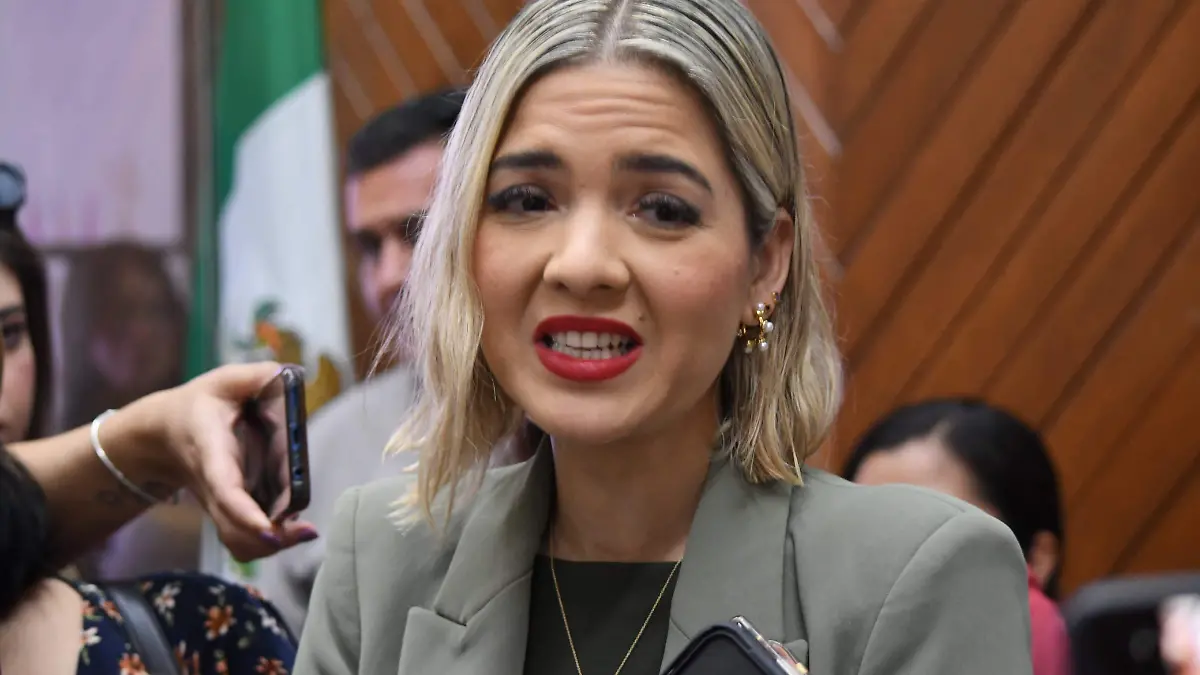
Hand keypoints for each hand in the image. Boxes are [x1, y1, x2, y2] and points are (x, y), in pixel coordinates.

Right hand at [154, 361, 317, 560]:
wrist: (163, 432)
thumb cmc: (199, 404)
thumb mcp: (223, 381)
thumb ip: (256, 376)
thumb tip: (289, 375)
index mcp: (212, 453)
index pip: (225, 490)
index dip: (245, 513)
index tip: (269, 528)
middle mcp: (213, 486)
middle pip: (234, 529)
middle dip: (267, 539)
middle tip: (306, 531)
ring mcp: (218, 505)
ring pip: (238, 542)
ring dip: (271, 545)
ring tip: (304, 532)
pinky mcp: (227, 513)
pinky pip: (243, 539)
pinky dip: (266, 543)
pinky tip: (294, 528)